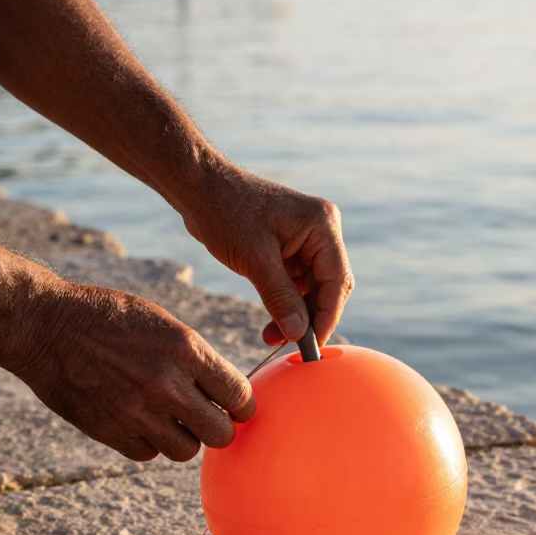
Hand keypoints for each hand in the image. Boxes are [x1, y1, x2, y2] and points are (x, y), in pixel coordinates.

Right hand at [13, 281, 254, 461]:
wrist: (45, 325)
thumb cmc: (109, 317)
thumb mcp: (164, 324)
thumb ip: (197, 360)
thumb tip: (228, 395)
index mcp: (186, 349)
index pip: (240, 396)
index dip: (241, 404)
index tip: (233, 403)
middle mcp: (167, 384)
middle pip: (221, 434)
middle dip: (219, 426)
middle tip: (206, 415)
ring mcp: (138, 411)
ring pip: (186, 450)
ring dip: (183, 436)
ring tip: (169, 416)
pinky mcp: (110, 431)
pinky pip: (148, 453)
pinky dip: (149, 442)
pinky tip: (138, 420)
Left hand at [179, 159, 354, 345]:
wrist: (199, 188)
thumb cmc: (225, 212)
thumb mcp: (254, 259)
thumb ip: (280, 297)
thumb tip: (299, 334)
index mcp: (322, 226)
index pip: (336, 280)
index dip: (327, 316)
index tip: (312, 346)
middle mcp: (321, 231)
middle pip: (329, 286)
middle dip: (310, 317)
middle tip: (288, 344)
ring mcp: (306, 238)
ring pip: (312, 288)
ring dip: (296, 314)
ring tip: (271, 336)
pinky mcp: (290, 246)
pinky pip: (296, 282)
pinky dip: (286, 303)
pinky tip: (271, 321)